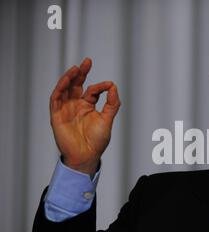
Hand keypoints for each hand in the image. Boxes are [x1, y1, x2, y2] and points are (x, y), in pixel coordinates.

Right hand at [49, 58, 120, 174]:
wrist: (86, 155)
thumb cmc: (97, 141)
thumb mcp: (107, 119)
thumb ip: (111, 103)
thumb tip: (114, 86)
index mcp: (88, 107)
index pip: (92, 91)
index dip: (100, 86)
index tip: (109, 85)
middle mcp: (76, 106)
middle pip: (76, 85)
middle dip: (81, 73)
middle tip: (87, 61)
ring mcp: (66, 110)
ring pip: (65, 89)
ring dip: (69, 78)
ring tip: (76, 68)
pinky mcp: (57, 115)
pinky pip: (56, 99)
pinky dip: (60, 88)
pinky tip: (66, 80)